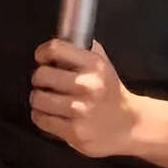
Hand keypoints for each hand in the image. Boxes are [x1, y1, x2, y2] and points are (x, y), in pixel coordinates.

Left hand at [30, 39, 138, 157]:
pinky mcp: (75, 132)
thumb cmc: (109, 92)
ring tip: (46, 99)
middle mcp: (88, 86)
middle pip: (41, 75)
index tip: (42, 58)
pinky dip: (41, 116)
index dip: (42, 53)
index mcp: (94, 65)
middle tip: (44, 82)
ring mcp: (81, 110)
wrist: (130, 125)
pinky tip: (50, 114)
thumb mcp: (103, 63)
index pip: (54, 49)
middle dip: (39, 78)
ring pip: (38, 99)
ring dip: (38, 99)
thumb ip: (83, 48)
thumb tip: (62, 34)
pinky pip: (41, 119)